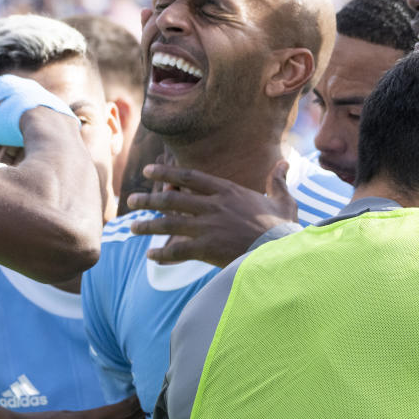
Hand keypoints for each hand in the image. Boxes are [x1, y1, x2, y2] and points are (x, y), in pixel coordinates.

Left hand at [126, 159, 297, 266]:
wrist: (281, 252)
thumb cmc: (283, 228)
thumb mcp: (283, 201)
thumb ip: (278, 181)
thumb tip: (286, 162)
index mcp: (227, 191)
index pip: (189, 177)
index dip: (166, 172)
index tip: (148, 170)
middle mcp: (213, 206)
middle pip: (172, 199)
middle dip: (149, 199)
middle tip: (132, 200)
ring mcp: (207, 227)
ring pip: (168, 224)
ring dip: (148, 225)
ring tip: (133, 227)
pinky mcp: (206, 249)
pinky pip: (176, 251)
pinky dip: (161, 254)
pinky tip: (150, 256)